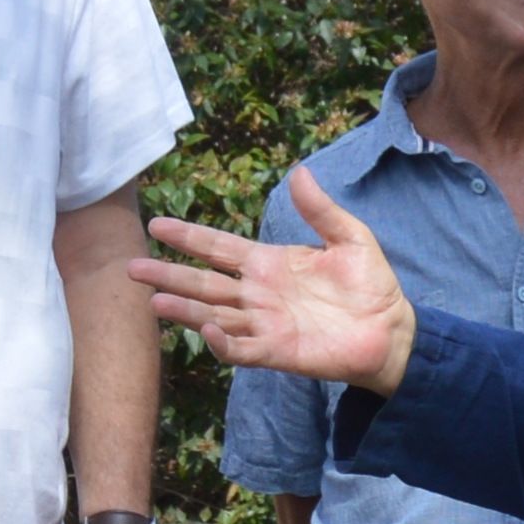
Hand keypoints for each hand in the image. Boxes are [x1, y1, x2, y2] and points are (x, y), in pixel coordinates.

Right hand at [132, 175, 418, 394]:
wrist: (392, 329)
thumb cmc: (371, 284)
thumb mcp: (350, 237)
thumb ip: (320, 210)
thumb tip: (299, 172)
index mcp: (268, 262)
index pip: (217, 247)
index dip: (188, 236)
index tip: (156, 225)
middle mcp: (257, 293)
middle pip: (203, 282)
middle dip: (168, 274)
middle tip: (131, 266)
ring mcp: (263, 323)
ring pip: (212, 314)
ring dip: (184, 309)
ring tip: (153, 300)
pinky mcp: (276, 351)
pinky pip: (240, 348)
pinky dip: (221, 342)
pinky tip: (206, 329)